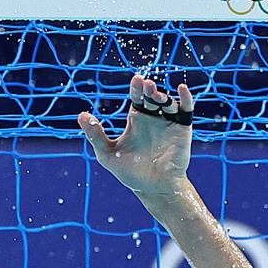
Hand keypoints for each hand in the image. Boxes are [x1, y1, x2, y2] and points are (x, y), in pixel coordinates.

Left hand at [78, 72, 195, 196]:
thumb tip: (81, 115)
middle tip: (145, 84)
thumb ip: (95, 134)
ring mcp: (168, 123)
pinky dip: (186, 98)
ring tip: (155, 93)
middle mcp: (153, 118)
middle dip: (149, 89)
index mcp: (136, 120)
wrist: (152, 188)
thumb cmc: (129, 172)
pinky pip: (186, 110)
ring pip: (167, 102)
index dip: (136, 87)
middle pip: (152, 97)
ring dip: (163, 95)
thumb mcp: (107, 153)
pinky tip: (182, 89)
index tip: (136, 79)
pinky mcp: (182, 129)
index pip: (137, 97)